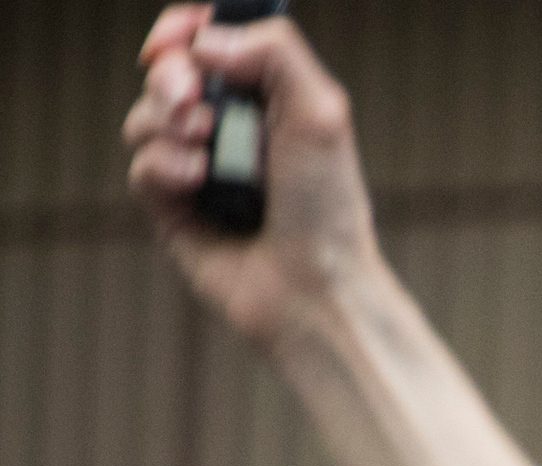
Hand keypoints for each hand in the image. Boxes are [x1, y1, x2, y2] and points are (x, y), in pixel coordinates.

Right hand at [122, 4, 383, 348]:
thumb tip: (205, 40)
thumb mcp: (321, 112)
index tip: (180, 37)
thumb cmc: (327, 205)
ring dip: (168, 123)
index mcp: (269, 100)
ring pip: (145, 116)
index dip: (185, 31)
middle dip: (170, 75)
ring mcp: (197, 167)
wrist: (313, 285)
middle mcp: (230, 130)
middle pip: (168, 73)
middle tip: (192, 97)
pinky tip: (197, 183)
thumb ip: (275, 52)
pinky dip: (164, 166)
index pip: (210, 44)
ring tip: (207, 150)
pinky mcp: (172, 207)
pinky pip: (141, 165)